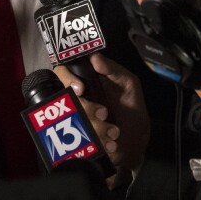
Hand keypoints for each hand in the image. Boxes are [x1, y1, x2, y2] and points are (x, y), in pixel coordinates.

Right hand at [54, 54, 148, 171]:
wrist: (136, 141)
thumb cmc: (131, 108)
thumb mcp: (129, 84)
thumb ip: (114, 69)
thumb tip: (95, 57)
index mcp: (85, 82)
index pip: (64, 72)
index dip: (67, 78)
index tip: (80, 88)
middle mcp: (77, 100)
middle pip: (65, 99)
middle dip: (86, 107)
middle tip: (104, 112)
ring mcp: (75, 120)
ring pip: (72, 121)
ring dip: (97, 127)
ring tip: (114, 131)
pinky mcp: (77, 139)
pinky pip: (77, 141)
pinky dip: (98, 141)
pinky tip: (111, 142)